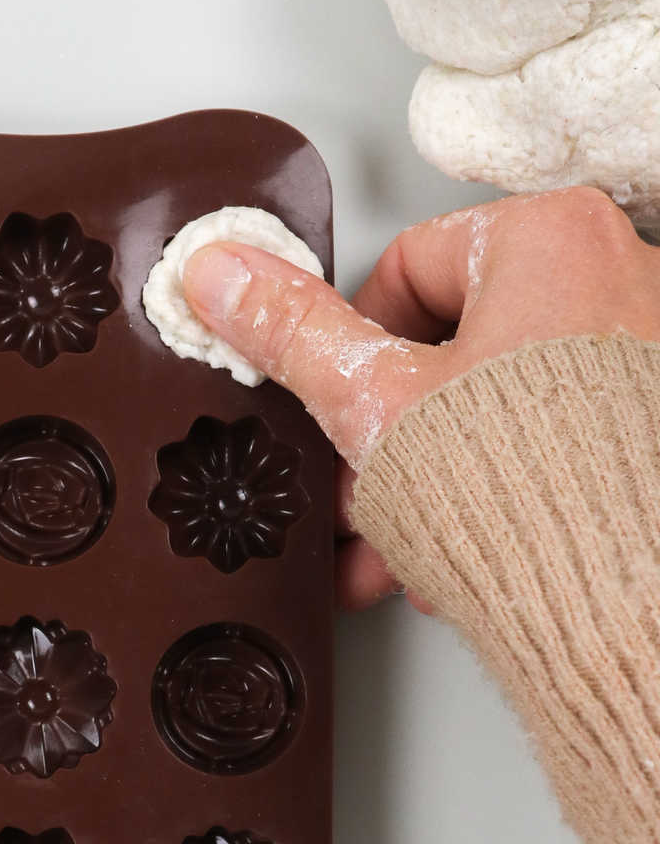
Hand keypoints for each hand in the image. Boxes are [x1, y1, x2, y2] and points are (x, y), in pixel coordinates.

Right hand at [183, 187, 659, 608]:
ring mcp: (644, 356)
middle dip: (395, 438)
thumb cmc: (533, 496)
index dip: (356, 351)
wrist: (622, 606)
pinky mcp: (649, 429)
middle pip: (455, 348)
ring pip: (498, 409)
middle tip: (367, 486)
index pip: (409, 268)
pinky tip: (461, 553)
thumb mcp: (372, 402)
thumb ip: (292, 332)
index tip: (347, 405)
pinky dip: (501, 495)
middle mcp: (617, 278)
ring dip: (434, 479)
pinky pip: (552, 447)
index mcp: (551, 237)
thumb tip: (225, 275)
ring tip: (404, 540)